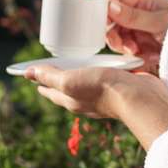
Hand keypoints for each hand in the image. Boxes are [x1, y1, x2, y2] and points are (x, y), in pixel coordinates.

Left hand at [22, 62, 167, 151]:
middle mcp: (84, 100)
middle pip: (64, 89)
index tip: (29, 73)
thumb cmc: (103, 89)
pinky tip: (101, 67)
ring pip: (84, 85)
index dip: (38, 81)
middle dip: (55, 80)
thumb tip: (28, 74)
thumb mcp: (70, 80)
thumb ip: (50, 77)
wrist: (138, 98)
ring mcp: (101, 96)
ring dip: (77, 76)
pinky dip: (97, 73)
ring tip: (73, 66)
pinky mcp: (118, 89)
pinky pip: (103, 80)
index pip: (48, 90)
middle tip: (48, 69)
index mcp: (70, 100)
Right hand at [104, 0, 167, 73]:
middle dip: (114, 34)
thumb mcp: (161, 21)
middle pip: (112, 21)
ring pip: (117, 39)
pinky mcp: (143, 50)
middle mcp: (139, 16)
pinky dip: (133, 57)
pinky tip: (146, 58)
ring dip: (123, 47)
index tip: (104, 22)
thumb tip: (110, 6)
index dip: (106, 9)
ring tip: (137, 52)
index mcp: (143, 2)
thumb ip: (136, 16)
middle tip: (126, 45)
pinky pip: (128, 54)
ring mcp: (140, 33)